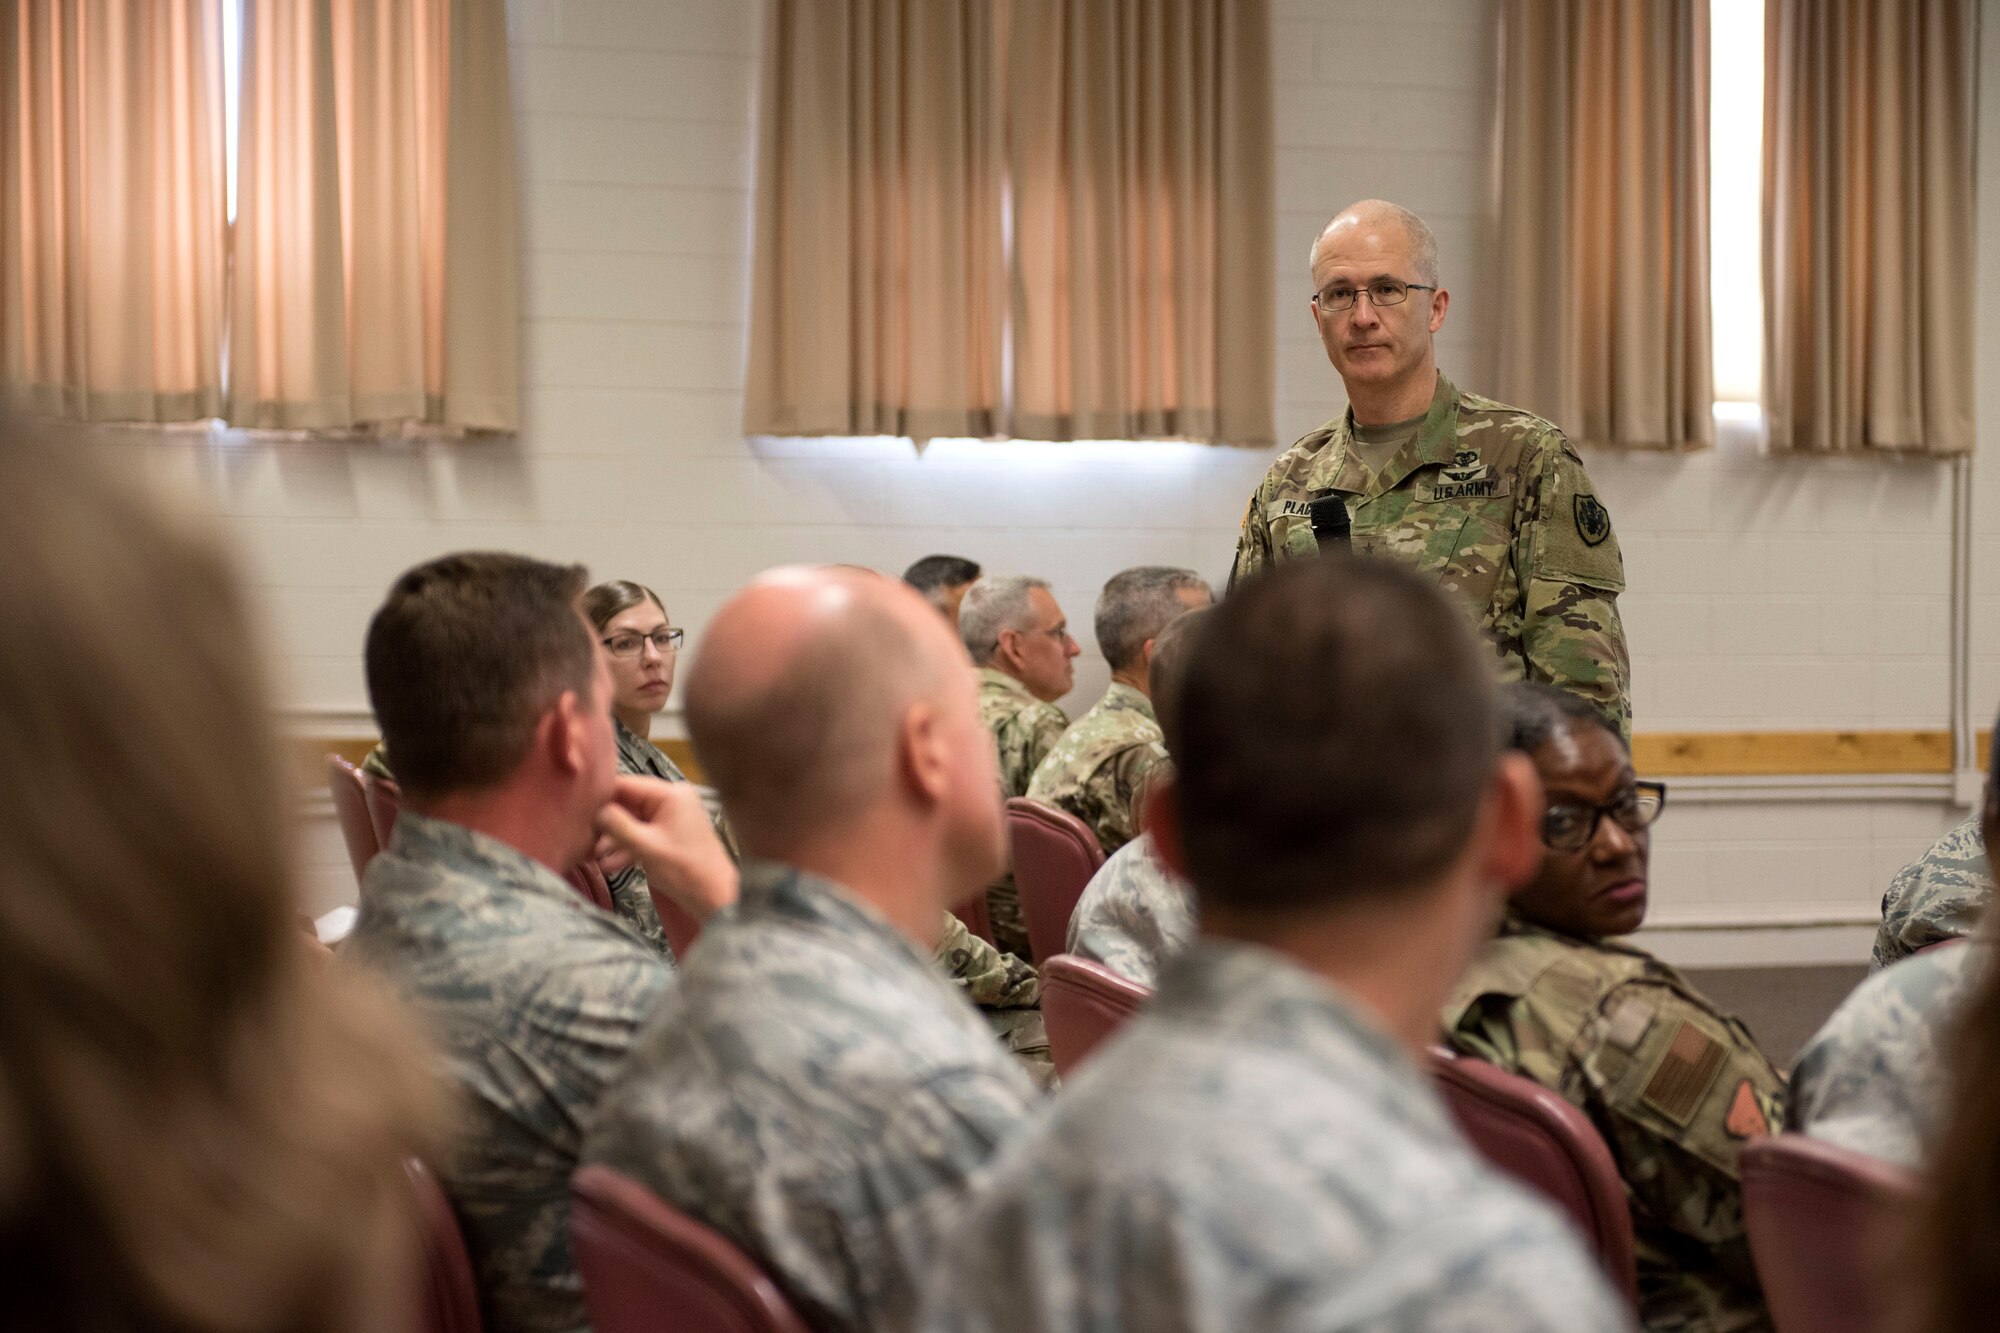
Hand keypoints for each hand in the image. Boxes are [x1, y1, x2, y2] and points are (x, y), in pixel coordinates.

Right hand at [594, 776, 738, 921]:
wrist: (715, 898)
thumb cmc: (686, 870)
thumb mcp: (646, 847)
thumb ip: (618, 826)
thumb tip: (596, 812)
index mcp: (671, 795)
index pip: (627, 785)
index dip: (602, 797)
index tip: (578, 811)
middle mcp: (672, 801)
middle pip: (628, 805)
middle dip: (605, 824)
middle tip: (583, 839)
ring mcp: (671, 819)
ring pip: (632, 823)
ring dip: (613, 841)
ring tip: (591, 857)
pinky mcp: (669, 837)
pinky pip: (642, 836)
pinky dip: (626, 849)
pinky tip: (608, 866)